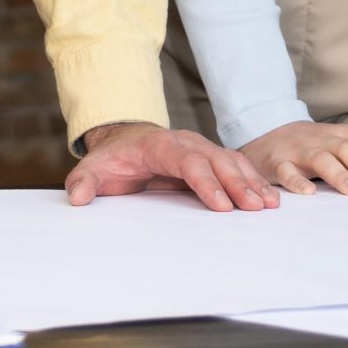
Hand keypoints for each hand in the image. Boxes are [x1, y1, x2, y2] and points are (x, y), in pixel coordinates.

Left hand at [65, 122, 279, 212]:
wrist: (125, 139)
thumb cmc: (113, 159)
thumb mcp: (93, 168)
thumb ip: (84, 182)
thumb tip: (77, 198)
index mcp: (161, 146)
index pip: (187, 161)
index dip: (205, 181)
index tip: (221, 205)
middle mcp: (187, 144)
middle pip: (216, 161)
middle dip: (237, 184)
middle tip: (255, 208)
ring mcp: (202, 150)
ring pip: (231, 162)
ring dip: (251, 183)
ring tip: (268, 205)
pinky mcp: (211, 160)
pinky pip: (237, 168)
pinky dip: (253, 181)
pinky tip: (269, 199)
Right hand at [241, 120, 347, 195]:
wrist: (265, 133)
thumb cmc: (316, 147)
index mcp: (346, 135)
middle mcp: (325, 139)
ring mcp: (300, 149)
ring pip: (321, 158)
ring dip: (339, 175)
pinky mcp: (277, 162)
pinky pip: (286, 170)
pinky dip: (297, 182)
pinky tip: (309, 194)